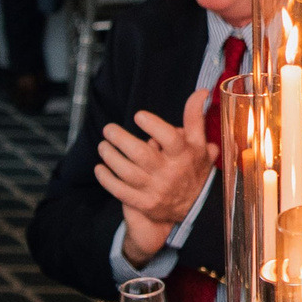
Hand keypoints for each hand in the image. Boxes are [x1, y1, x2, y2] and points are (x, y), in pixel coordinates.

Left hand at [98, 92, 216, 261]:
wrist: (193, 209)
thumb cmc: (192, 169)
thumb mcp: (198, 144)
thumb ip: (195, 118)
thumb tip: (201, 92)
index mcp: (184, 156)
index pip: (170, 139)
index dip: (154, 126)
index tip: (139, 116)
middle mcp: (169, 173)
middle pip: (141, 155)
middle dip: (121, 139)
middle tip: (109, 128)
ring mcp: (155, 190)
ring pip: (127, 172)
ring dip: (110, 157)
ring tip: (103, 145)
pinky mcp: (143, 203)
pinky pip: (120, 191)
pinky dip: (107, 179)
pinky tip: (100, 167)